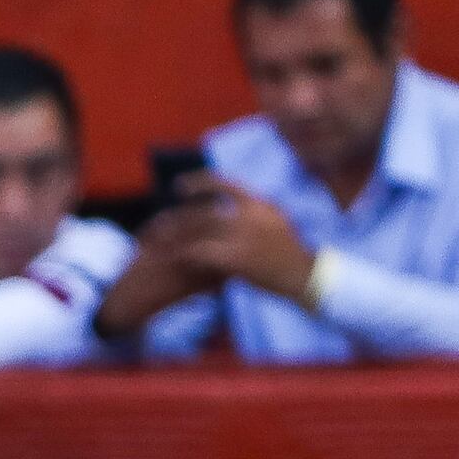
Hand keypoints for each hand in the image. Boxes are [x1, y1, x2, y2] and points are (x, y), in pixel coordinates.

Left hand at [144, 182, 313, 301]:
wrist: (304, 276)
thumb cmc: (290, 253)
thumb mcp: (278, 221)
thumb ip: (257, 210)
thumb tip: (241, 202)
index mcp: (259, 203)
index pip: (224, 183)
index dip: (199, 183)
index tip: (179, 186)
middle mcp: (249, 215)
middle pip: (202, 211)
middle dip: (175, 218)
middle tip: (155, 223)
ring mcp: (242, 236)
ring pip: (197, 232)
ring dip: (173, 238)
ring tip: (154, 244)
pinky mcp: (236, 258)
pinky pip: (201, 254)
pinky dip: (184, 256)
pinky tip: (172, 261)